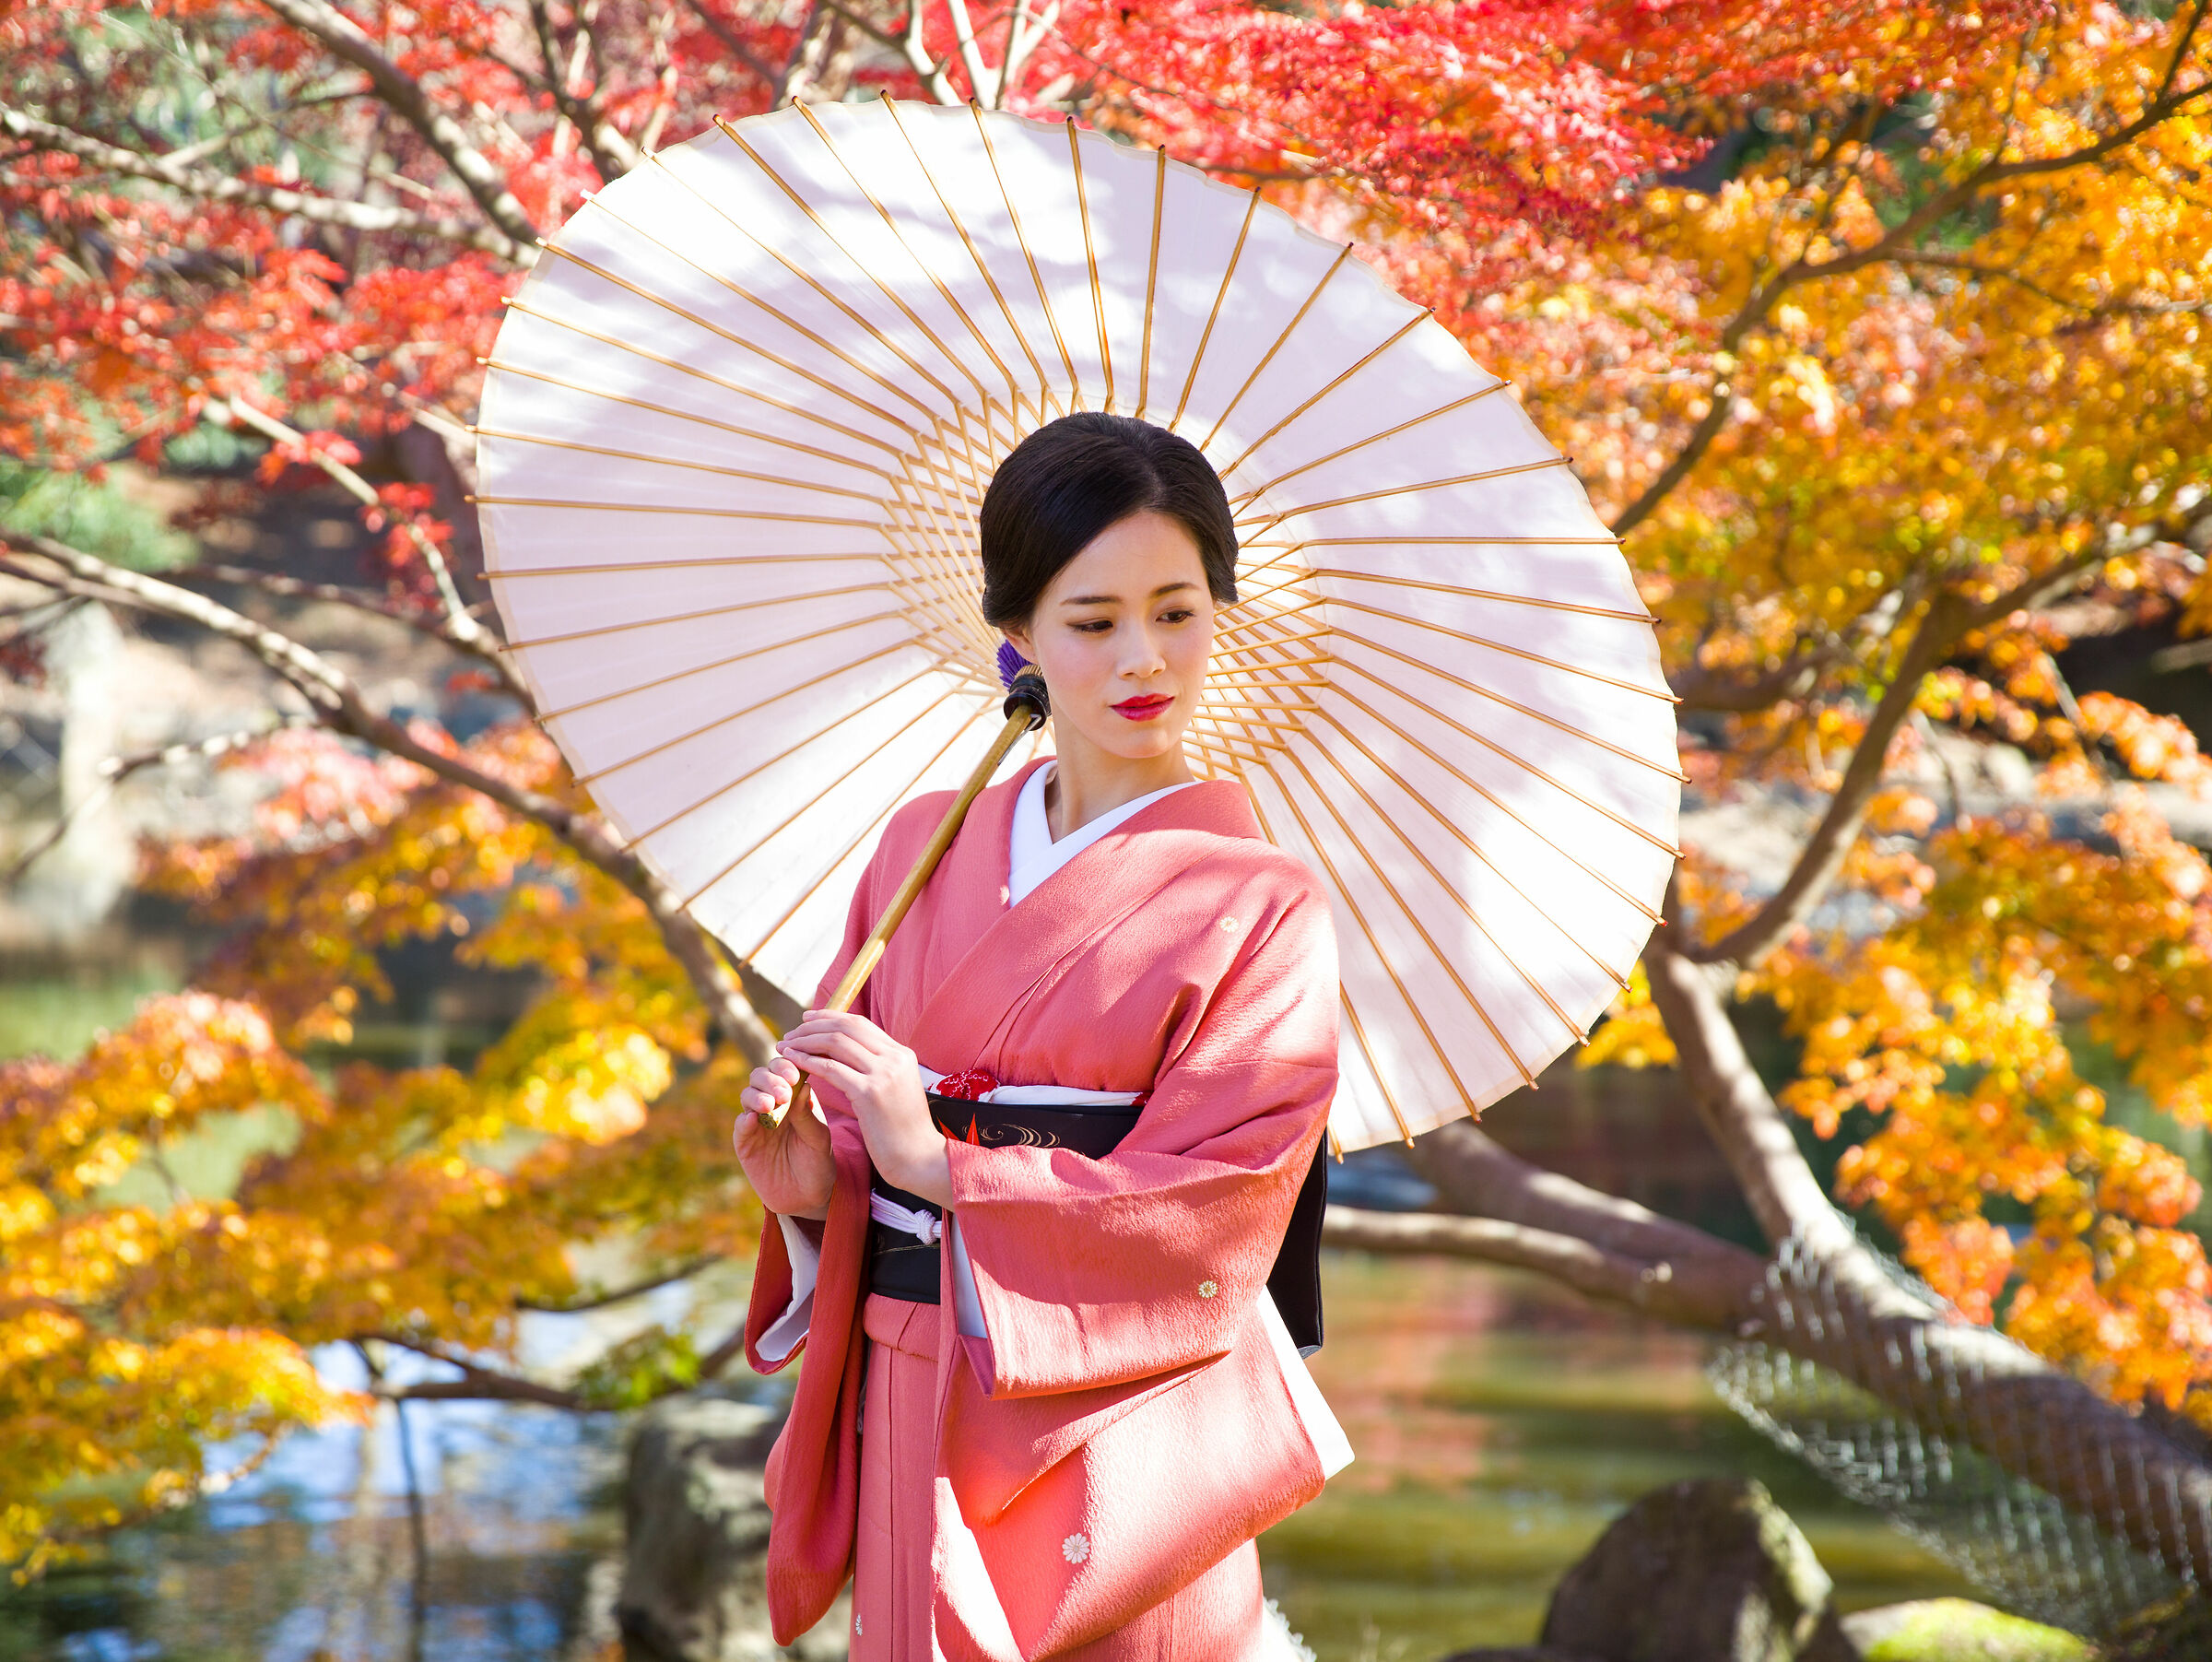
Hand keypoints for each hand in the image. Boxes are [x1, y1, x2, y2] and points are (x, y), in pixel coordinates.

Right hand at [732, 1055, 834, 1218]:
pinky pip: (740, 1125)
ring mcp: (757, 1122)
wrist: (808, 1196)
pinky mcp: (745, 1142)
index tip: (795, 1075)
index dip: (786, 1066)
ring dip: (756, 1095)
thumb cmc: (818, 1162)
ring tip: (769, 1105)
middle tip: (783, 1092)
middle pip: (761, 1076)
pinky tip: (754, 1120)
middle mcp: (774, 1103)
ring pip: (748, 1095)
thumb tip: (802, 1085)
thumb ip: (807, 1114)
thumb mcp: (819, 1139)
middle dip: (770, 1079)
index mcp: (795, 1096)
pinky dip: (745, 1119)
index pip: (785, 1069)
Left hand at [777, 1010, 950, 1207]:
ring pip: (835, 1042)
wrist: (919, 1157)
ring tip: (785, 1047)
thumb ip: (878, 1069)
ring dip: (805, 1041)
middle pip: (846, 1027)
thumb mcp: (896, 1089)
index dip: (829, 1017)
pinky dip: (807, 1061)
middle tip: (790, 1033)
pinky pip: (830, 1069)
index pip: (859, 1024)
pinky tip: (792, 1062)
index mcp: (902, 1054)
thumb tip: (848, 1055)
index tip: (807, 1020)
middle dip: (813, 1026)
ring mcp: (883, 1074)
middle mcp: (894, 1057)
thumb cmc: (903, 1130)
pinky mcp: (869, 1093)